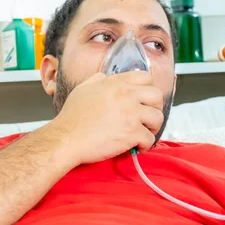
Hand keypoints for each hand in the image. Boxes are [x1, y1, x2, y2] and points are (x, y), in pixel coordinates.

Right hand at [49, 71, 163, 164]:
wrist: (66, 139)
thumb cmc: (71, 117)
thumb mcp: (83, 89)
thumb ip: (98, 79)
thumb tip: (105, 77)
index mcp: (116, 84)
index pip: (146, 77)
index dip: (148, 89)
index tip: (144, 101)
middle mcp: (126, 95)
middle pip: (157, 96)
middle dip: (155, 108)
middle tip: (147, 118)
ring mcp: (131, 114)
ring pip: (158, 118)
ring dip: (153, 127)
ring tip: (143, 133)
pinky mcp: (132, 133)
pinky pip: (150, 139)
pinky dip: (145, 145)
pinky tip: (136, 147)